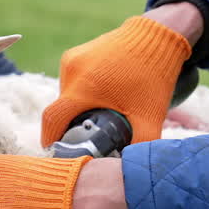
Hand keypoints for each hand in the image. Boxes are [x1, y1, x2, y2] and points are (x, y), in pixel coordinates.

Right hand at [40, 13, 192, 147]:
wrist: (159, 36)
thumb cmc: (154, 76)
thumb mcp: (149, 117)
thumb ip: (140, 146)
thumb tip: (130, 172)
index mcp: (83, 88)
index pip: (52, 120)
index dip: (50, 140)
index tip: (55, 153)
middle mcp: (71, 71)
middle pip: (60, 110)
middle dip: (69, 126)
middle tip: (87, 139)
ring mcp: (72, 58)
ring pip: (65, 95)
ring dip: (76, 109)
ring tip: (98, 118)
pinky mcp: (76, 52)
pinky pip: (71, 81)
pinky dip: (80, 94)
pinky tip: (101, 98)